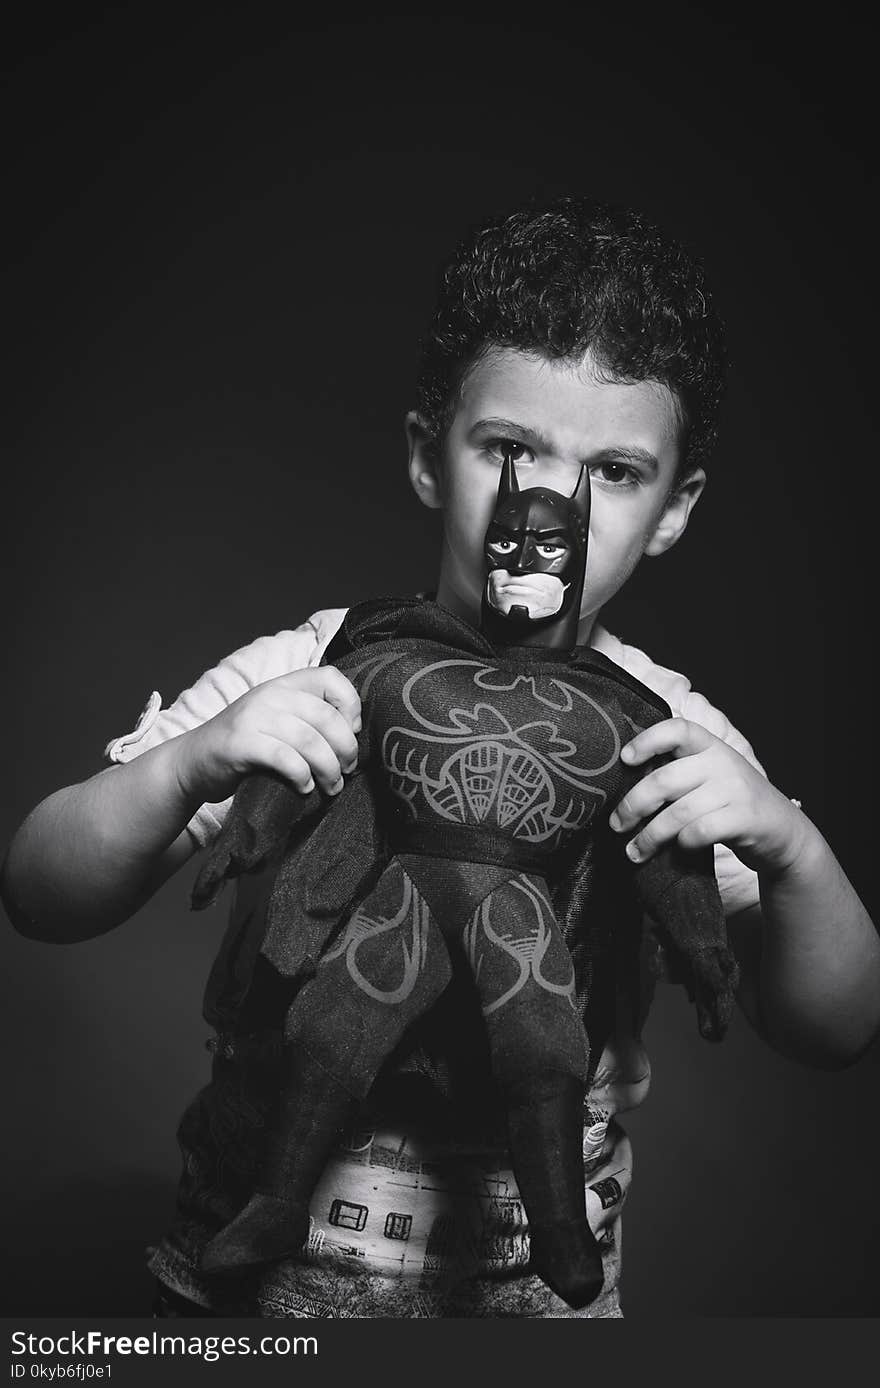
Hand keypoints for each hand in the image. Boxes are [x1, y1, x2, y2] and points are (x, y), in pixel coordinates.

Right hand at [175, 666, 361, 805]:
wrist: (192, 763)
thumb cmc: (245, 747)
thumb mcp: (277, 720)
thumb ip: (308, 718)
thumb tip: (353, 735)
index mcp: (283, 685)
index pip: (330, 678)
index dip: (350, 705)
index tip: (352, 732)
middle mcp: (269, 694)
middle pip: (326, 716)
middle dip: (345, 748)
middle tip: (347, 770)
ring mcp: (253, 717)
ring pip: (310, 741)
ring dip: (328, 769)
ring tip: (332, 786)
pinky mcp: (241, 744)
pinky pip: (286, 759)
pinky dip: (302, 777)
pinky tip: (304, 788)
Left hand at [608, 718, 808, 876]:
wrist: (785, 832)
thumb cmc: (734, 804)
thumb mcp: (713, 776)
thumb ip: (681, 772)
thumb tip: (625, 786)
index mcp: (710, 746)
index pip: (677, 729)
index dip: (647, 740)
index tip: (625, 760)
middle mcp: (722, 762)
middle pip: (665, 779)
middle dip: (633, 806)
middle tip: (617, 825)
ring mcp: (736, 789)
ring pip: (678, 812)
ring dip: (650, 836)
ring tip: (634, 851)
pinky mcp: (745, 818)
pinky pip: (701, 831)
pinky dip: (683, 842)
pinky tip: (678, 849)